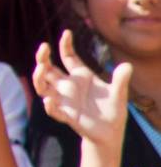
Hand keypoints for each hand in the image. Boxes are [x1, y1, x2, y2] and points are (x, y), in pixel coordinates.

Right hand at [32, 31, 131, 148]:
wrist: (110, 133)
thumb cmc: (113, 110)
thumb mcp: (119, 94)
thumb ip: (120, 80)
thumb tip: (127, 66)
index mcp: (80, 76)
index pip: (68, 56)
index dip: (65, 45)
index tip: (67, 33)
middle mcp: (68, 85)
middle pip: (48, 68)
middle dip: (42, 57)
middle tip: (44, 47)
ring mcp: (64, 99)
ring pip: (42, 86)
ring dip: (39, 77)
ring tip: (41, 69)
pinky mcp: (66, 115)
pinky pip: (53, 109)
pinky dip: (50, 106)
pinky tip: (50, 102)